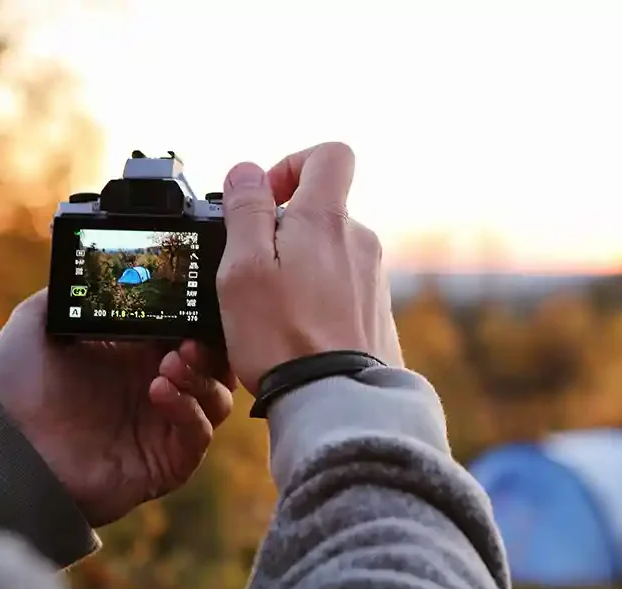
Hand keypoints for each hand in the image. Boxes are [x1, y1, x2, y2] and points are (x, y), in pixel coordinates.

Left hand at [0, 291, 235, 525]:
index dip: (202, 318)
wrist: (3, 446)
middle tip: (189, 338)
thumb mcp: (39, 322)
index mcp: (137, 354)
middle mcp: (157, 387)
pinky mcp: (167, 461)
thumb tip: (101, 259)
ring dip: (202, 377)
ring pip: (217, 398)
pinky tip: (159, 391)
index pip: (191, 331)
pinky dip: (189, 411)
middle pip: (217, 364)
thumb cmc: (14, 388)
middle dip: (212, 348)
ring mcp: (164, 425)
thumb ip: (77, 289)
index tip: (198, 302)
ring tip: (170, 363)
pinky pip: (199, 434)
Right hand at [217, 142, 403, 393]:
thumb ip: (245, 211)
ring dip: (299, 269)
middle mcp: (361, 242)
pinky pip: (343, 289)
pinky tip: (297, 333)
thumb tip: (247, 171)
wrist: (336, 401)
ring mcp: (374, 279)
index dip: (293, 164)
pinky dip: (318, 299)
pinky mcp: (377, 313)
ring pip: (330, 253)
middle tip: (254, 271)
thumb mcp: (244, 268)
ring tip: (273, 311)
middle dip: (284, 229)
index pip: (330, 155)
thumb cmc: (283, 338)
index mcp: (328, 221)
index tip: (266, 199)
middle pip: (323, 211)